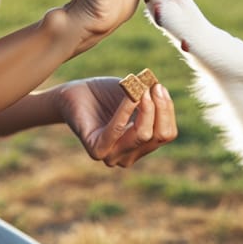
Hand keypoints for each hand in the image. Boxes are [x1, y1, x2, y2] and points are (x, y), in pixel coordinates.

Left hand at [55, 77, 176, 167]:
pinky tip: (130, 94)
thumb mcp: (135, 94)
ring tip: (140, 87)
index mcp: (142, 146)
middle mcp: (129, 156)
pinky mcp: (96, 150)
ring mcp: (112, 156)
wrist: (75, 93)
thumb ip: (151, 97)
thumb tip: (162, 93)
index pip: (166, 134)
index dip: (167, 111)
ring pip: (142, 135)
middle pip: (158, 136)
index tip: (160, 87)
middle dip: (160, 109)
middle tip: (153, 86)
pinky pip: (117, 130)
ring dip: (145, 108)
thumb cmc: (105, 94)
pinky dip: (126, 110)